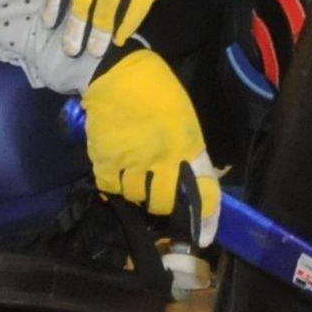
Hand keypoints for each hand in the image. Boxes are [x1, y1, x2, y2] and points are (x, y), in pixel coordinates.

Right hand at [68, 41, 215, 229]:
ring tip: (137, 178)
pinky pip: (111, 187)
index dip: (206, 218)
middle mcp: (162, 159)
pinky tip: (118, 172)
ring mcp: (132, 162)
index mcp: (188, 146)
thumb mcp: (183, 121)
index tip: (206, 236)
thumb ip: (188, 151)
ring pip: (137, 197)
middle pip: (165, 203)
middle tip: (160, 197)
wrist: (117, 74)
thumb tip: (191, 178)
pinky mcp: (105, 160)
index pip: (204, 190)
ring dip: (138, 193)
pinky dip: (114, 185)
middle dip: (165, 206)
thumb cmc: (156, 93)